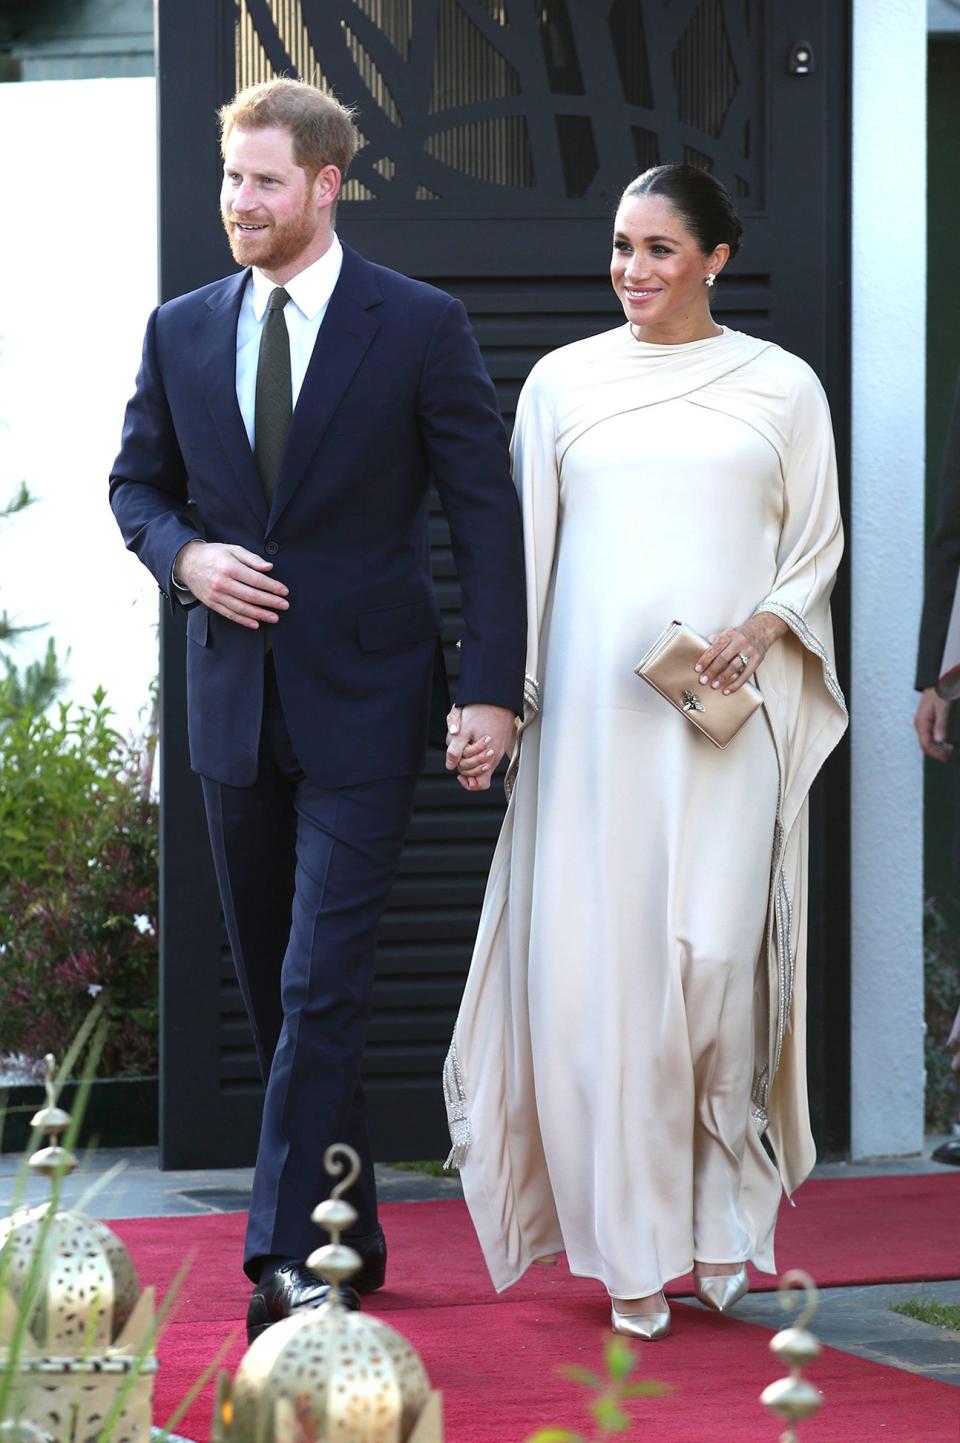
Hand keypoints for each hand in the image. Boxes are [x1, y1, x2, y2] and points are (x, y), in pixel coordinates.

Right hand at [174, 540, 288, 628]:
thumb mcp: (232, 549)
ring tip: (274, 617)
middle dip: (270, 602)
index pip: (255, 580)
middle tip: (284, 605)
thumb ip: (252, 558)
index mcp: (229, 567)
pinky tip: (255, 624)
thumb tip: (269, 567)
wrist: (187, 562)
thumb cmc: (213, 555)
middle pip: (250, 596)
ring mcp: (216, 595)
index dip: (272, 586)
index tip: (284, 591)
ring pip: (241, 608)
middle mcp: (222, 583)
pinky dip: (243, 621)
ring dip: (260, 614)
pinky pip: (230, 615)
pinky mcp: (212, 604)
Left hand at [445, 703, 515, 790]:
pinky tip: (471, 738)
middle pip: (478, 773)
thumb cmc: (481, 711)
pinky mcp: (500, 741)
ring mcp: (499, 749)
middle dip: (465, 764)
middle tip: (458, 750)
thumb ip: (455, 750)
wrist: (497, 697)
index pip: (480, 783)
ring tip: (464, 740)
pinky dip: (477, 748)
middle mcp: (496, 756)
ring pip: (481, 761)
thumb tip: (450, 765)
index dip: (468, 782)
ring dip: (469, 755)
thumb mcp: (463, 731)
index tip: (458, 774)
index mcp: (488, 757)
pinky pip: (487, 752)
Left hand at [694, 611, 787, 693]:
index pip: (715, 647)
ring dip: (723, 678)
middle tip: (703, 680)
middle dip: (712, 670)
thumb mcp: (728, 632)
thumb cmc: (741, 633)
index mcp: (730, 634)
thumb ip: (715, 640)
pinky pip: (746, 675)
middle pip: (724, 658)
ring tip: (714, 686)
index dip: (705, 659)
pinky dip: (736, 684)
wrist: (763, 629)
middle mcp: (740, 642)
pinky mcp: (757, 660)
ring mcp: (749, 651)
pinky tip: (727, 690)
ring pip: (735, 667)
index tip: (698, 669)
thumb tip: (700, 648)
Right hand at [915, 687, 953, 761]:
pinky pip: (931, 735)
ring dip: (938, 748)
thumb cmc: (940, 691)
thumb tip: (939, 741)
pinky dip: (938, 742)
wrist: (941, 681)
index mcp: (921, 722)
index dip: (935, 753)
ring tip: (949, 751)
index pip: (925, 744)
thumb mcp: (942, 707)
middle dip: (937, 752)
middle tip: (950, 756)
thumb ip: (941, 724)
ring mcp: (924, 723)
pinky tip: (946, 743)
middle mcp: (921, 724)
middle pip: (926, 745)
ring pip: (928, 741)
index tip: (946, 757)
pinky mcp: (929, 721)